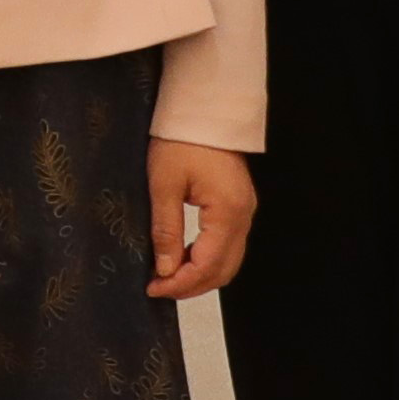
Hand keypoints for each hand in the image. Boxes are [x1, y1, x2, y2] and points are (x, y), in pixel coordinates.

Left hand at [146, 140, 257, 300]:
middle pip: (223, 270)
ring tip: (168, 276)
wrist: (202, 111)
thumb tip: (166, 268)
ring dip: (200, 274)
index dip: (180, 283)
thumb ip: (166, 230)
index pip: (208, 265)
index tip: (154, 288)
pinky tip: (183, 257)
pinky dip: (207, 259)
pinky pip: (227, 245)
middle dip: (191, 286)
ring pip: (228, 261)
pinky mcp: (237, 206)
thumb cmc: (182, 140)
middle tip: (159, 288)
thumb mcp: (164, 185)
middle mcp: (243, 216)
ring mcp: (244, 211)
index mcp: (228, 212)